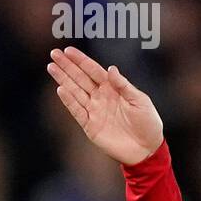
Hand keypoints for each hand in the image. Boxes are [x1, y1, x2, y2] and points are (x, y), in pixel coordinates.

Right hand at [47, 47, 163, 164]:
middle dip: (67, 66)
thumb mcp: (140, 101)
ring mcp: (94, 110)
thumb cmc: (148, 123)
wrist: (146, 149)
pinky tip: (60, 89)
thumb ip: (124, 86)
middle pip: (81, 78)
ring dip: (63, 79)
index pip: (94, 71)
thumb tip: (111, 68)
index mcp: (114, 89)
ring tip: (51, 67)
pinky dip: (69, 100)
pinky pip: (77, 110)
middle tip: (54, 53)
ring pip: (75, 91)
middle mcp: (101, 97)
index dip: (81, 61)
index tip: (68, 51)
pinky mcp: (90, 125)